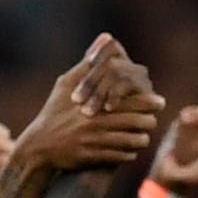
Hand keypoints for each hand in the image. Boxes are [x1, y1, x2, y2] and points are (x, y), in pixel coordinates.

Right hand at [15, 34, 161, 175]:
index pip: (132, 99)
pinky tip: (129, 151)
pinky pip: (121, 157)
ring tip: (142, 136)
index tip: (158, 102)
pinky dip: (129, 154)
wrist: (38, 146)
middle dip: (149, 121)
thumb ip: (88, 63)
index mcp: (95, 101)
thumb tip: (107, 39)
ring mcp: (94, 140)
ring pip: (132, 141)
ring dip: (141, 139)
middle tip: (152, 120)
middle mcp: (97, 121)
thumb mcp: (66, 84)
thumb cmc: (54, 112)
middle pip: (138, 121)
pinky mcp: (92, 158)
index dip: (150, 102)